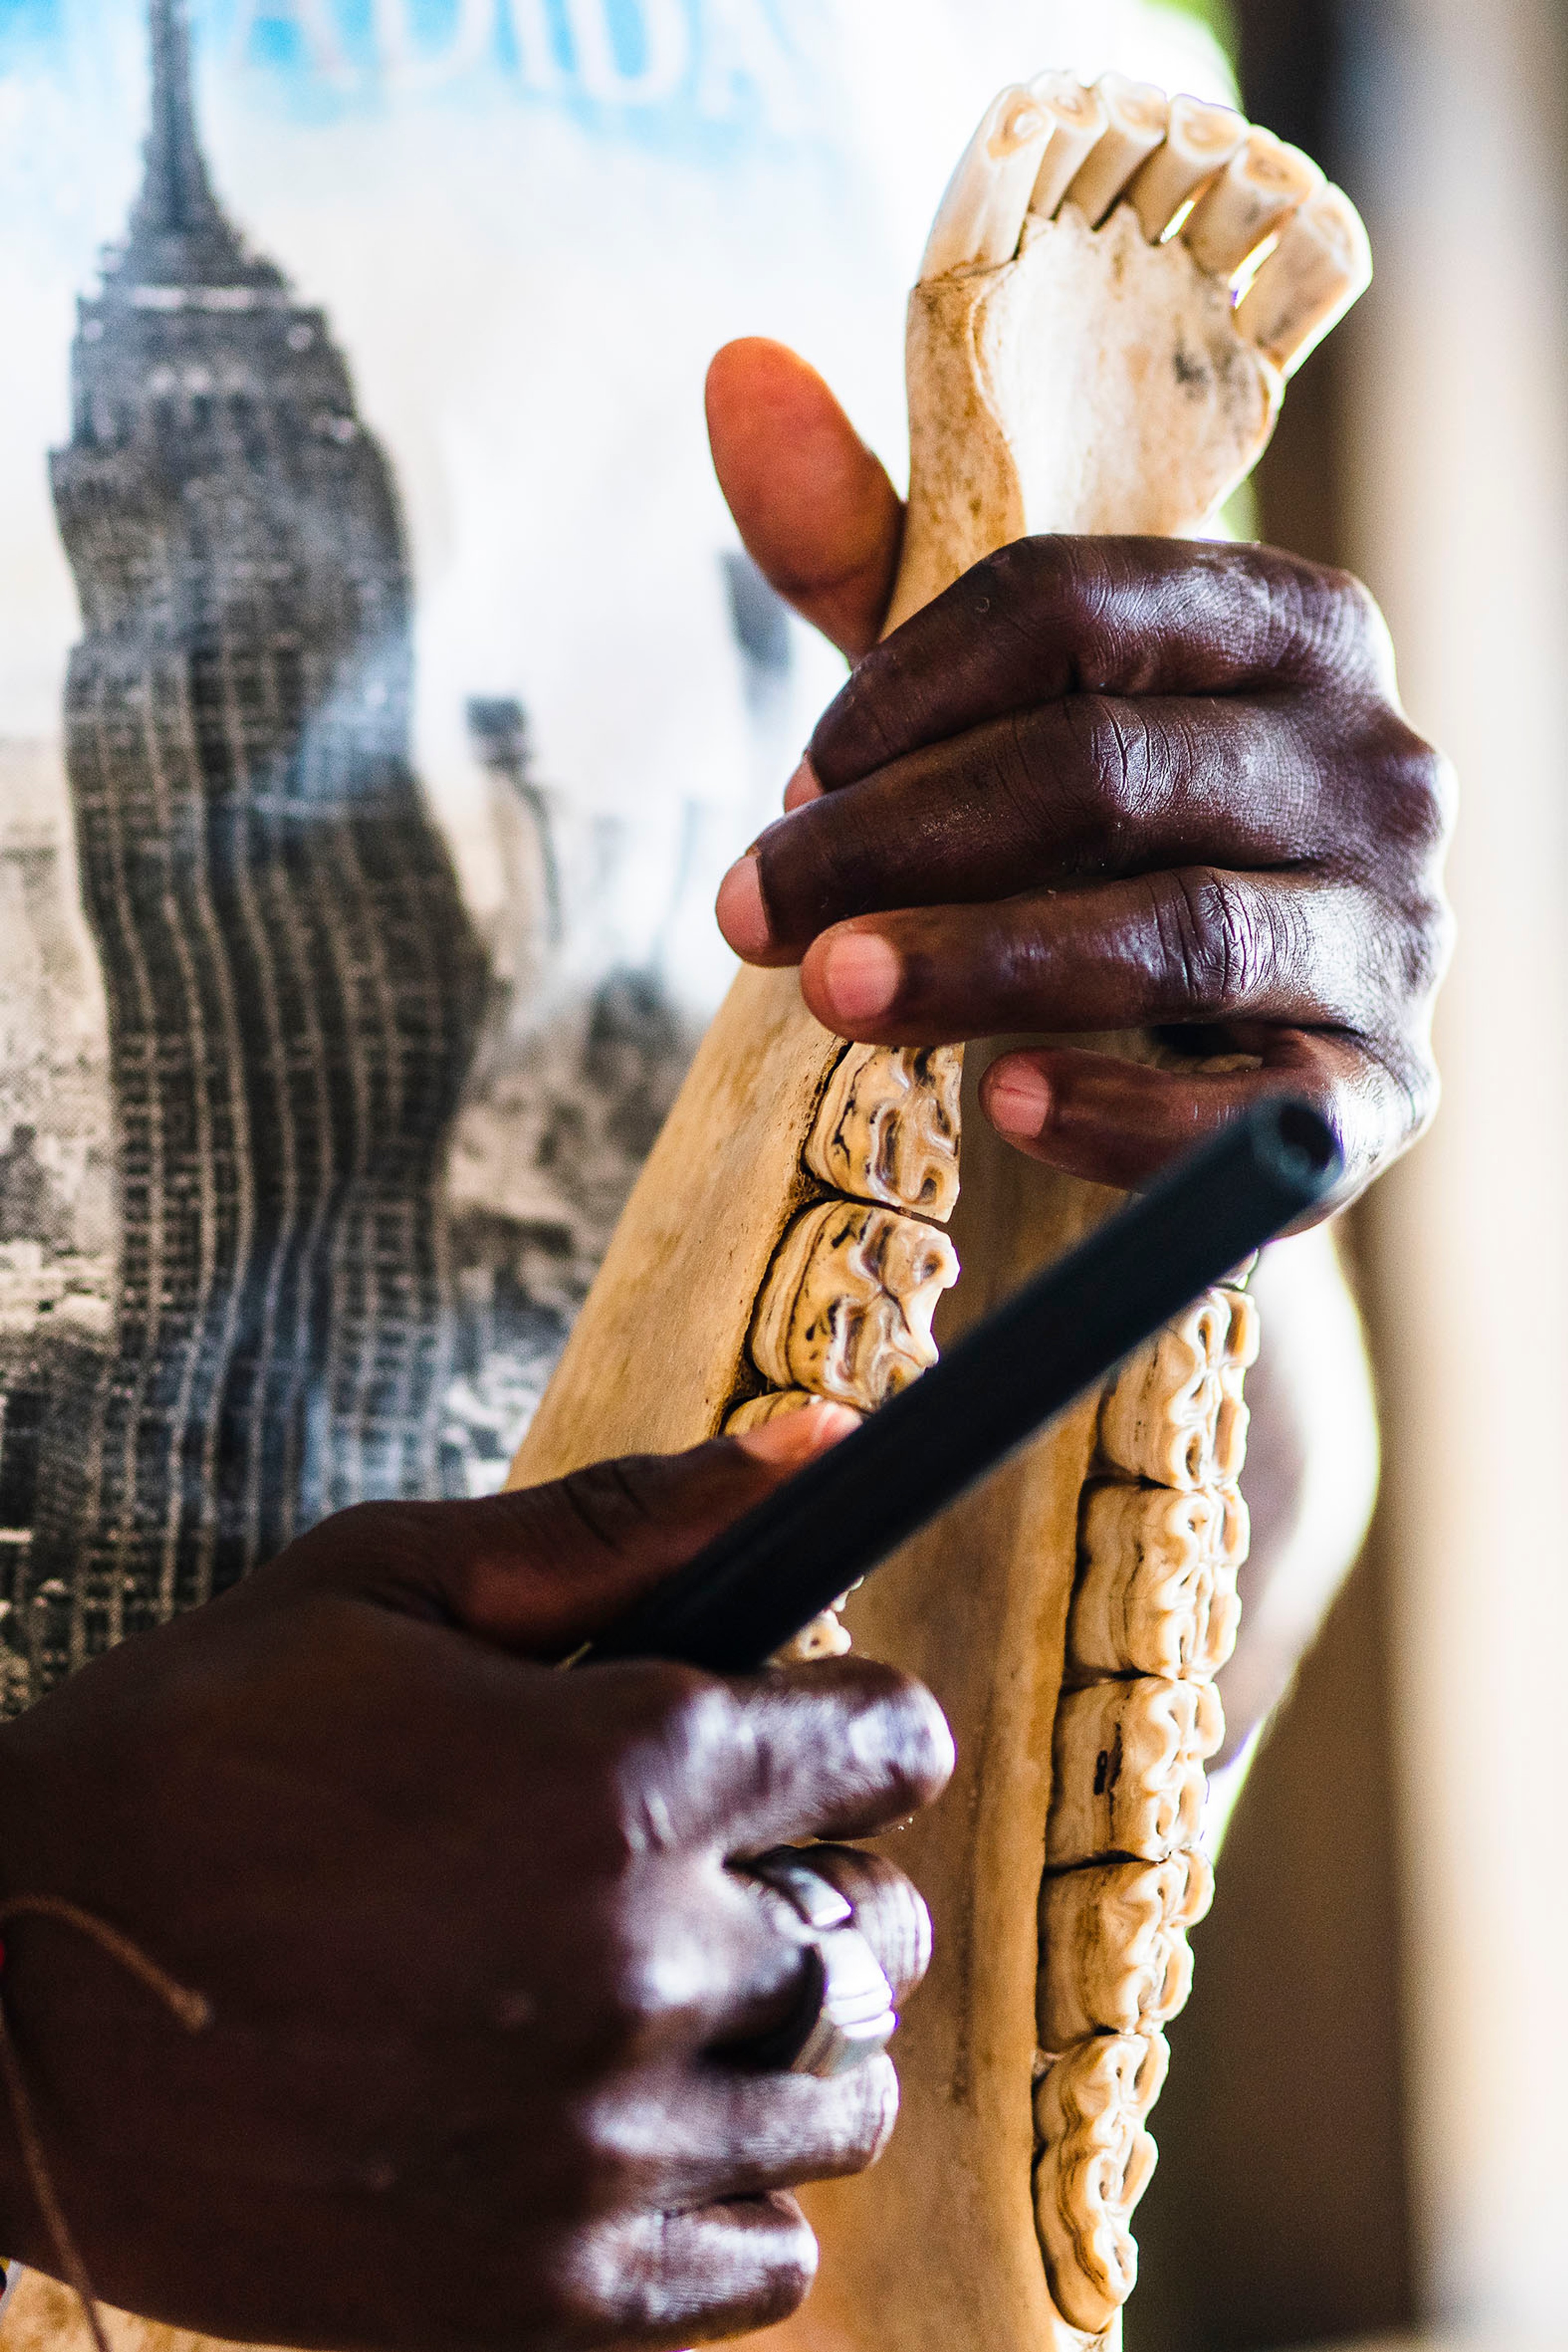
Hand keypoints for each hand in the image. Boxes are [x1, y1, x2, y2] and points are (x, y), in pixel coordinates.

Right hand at [0, 1408, 951, 2351]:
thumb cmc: (186, 1756)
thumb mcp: (390, 1582)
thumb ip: (627, 1522)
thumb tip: (820, 1434)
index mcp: (628, 1773)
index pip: (894, 1743)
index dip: (855, 1721)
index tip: (800, 1732)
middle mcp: (643, 1966)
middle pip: (885, 1929)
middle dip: (830, 1874)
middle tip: (722, 1863)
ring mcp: (596, 2148)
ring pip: (848, 2098)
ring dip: (799, 2032)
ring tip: (683, 1991)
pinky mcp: (535, 2294)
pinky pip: (766, 2260)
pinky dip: (740, 2189)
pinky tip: (645, 2122)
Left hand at [707, 340, 1453, 1206]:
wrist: (1221, 1031)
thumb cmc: (1093, 835)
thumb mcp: (987, 691)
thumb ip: (870, 552)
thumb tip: (737, 370)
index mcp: (1290, 626)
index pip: (1081, 606)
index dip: (906, 692)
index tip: (790, 782)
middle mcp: (1375, 764)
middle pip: (1112, 770)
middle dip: (904, 841)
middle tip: (750, 912)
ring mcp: (1394, 933)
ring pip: (1181, 931)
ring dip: (984, 963)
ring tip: (832, 999)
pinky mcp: (1382, 1090)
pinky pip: (1263, 1110)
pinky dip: (1125, 1110)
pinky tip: (1002, 1101)